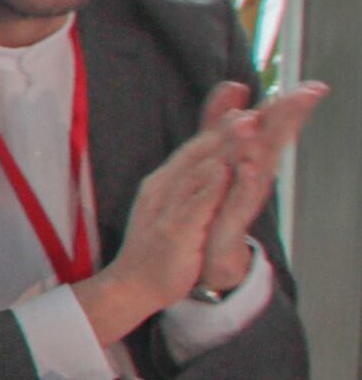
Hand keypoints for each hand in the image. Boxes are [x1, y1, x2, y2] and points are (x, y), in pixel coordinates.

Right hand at [85, 86, 246, 337]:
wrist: (131, 285)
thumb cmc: (158, 248)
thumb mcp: (175, 208)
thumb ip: (192, 181)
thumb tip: (213, 159)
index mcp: (166, 182)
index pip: (195, 146)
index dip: (218, 120)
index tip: (240, 94)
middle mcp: (164, 189)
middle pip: (198, 152)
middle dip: (225, 127)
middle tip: (247, 104)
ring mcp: (167, 209)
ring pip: (198, 172)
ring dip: (222, 146)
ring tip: (245, 124)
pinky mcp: (173, 232)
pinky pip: (193, 206)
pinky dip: (209, 186)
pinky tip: (223, 170)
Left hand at [199, 78, 328, 299]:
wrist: (209, 259)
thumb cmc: (219, 207)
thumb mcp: (219, 156)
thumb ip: (222, 122)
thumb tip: (234, 87)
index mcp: (248, 161)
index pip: (269, 129)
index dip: (287, 108)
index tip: (312, 86)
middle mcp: (252, 181)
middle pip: (272, 146)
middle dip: (288, 120)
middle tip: (308, 96)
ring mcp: (242, 204)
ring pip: (257, 171)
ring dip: (261, 147)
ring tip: (264, 123)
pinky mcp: (229, 226)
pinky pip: (236, 204)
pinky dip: (243, 185)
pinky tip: (249, 168)